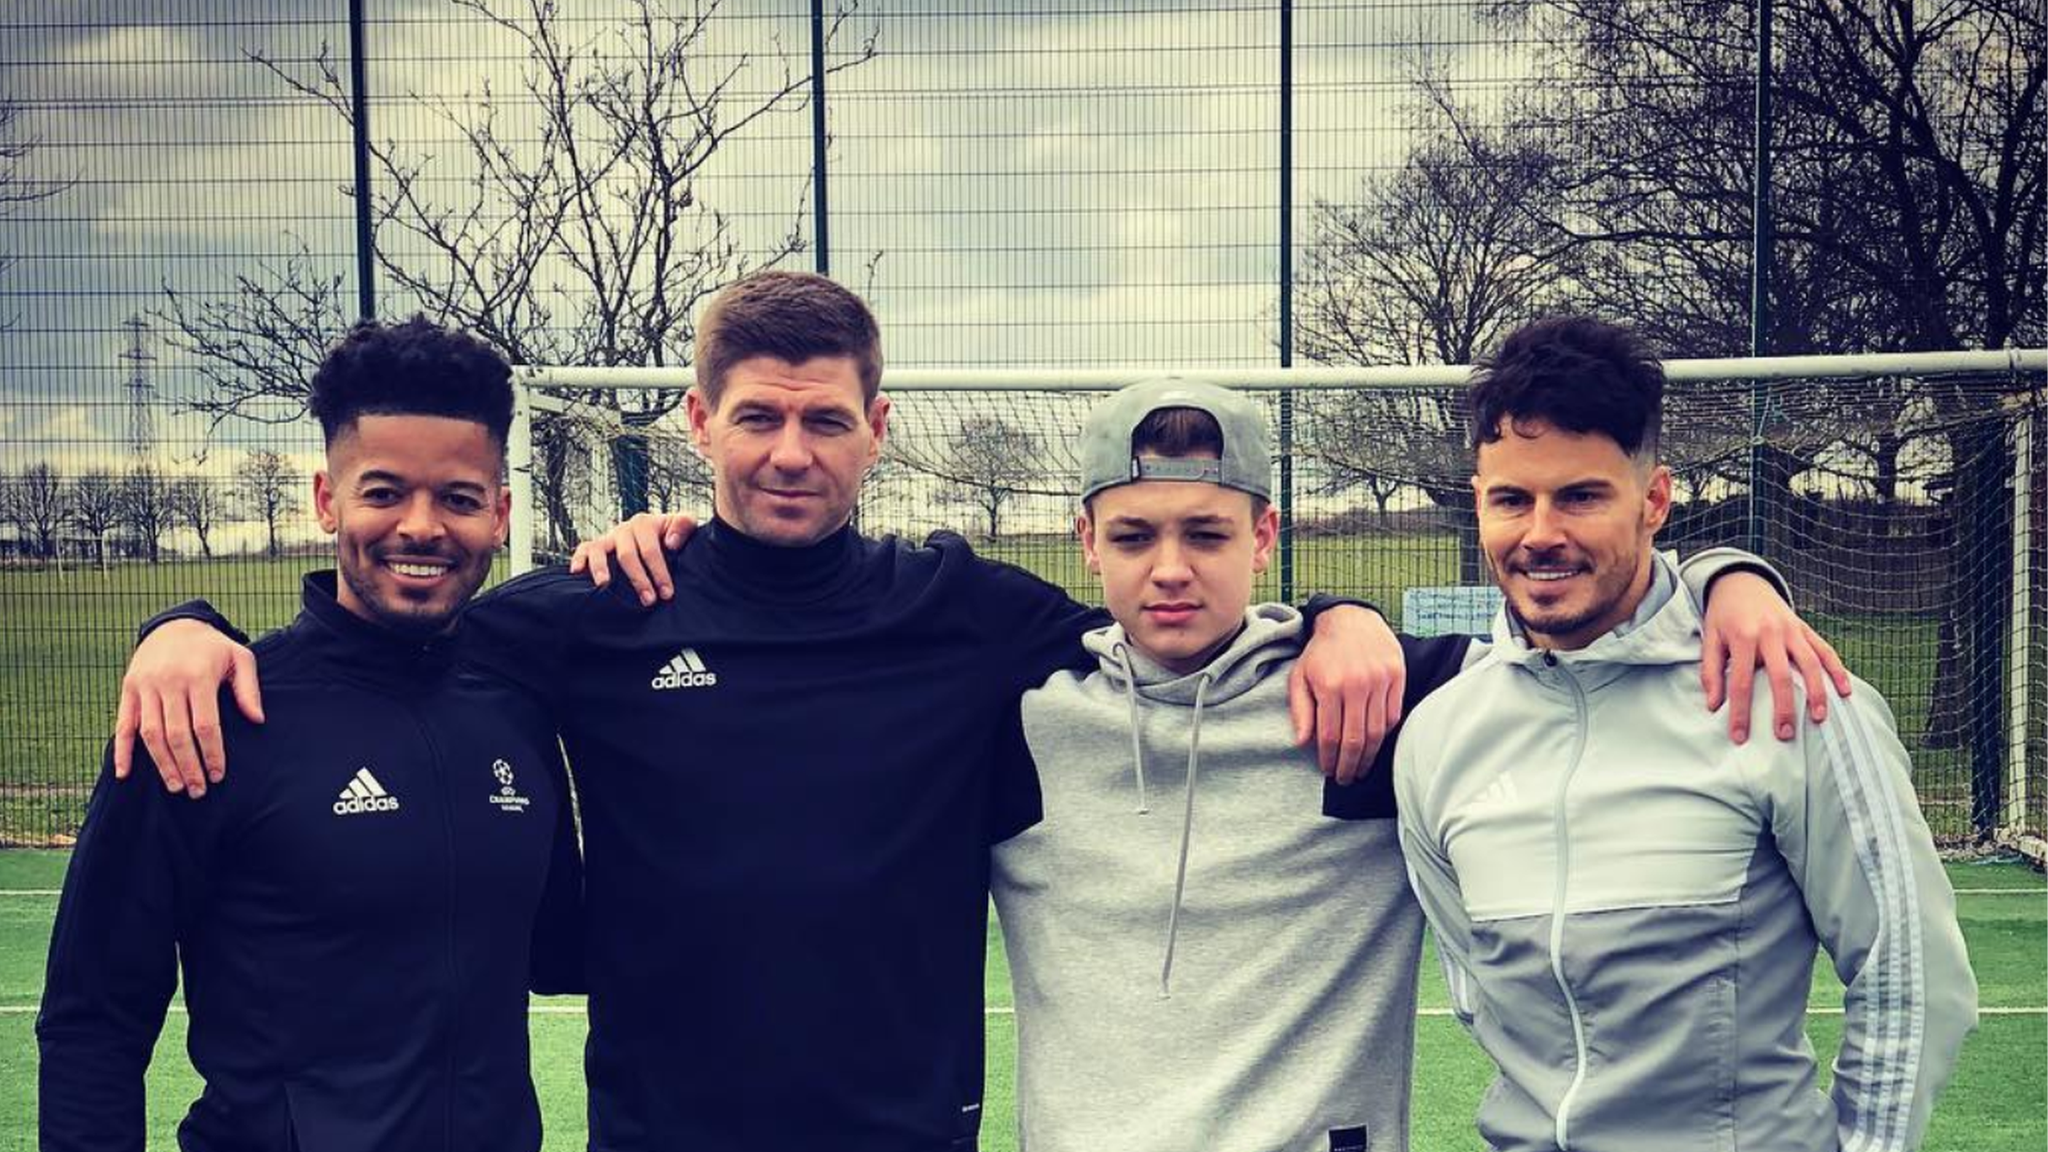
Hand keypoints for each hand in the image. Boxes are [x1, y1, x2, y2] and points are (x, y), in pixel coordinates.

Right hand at [112, 619, 263, 796]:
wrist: (174, 625)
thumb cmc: (213, 648)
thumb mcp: (239, 658)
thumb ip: (249, 689)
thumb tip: (257, 719)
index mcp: (197, 676)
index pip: (205, 725)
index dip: (212, 753)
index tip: (218, 775)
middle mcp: (168, 682)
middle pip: (177, 734)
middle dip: (188, 766)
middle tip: (198, 791)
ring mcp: (144, 687)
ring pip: (150, 734)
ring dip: (162, 764)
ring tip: (176, 786)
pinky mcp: (128, 691)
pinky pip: (122, 725)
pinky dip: (121, 751)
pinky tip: (124, 774)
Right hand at [568, 512, 696, 605]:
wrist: (662, 533)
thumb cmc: (673, 535)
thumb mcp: (685, 524)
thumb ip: (684, 525)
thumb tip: (670, 542)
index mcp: (645, 524)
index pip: (650, 549)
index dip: (658, 572)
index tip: (666, 593)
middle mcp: (625, 529)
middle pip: (627, 554)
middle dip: (638, 579)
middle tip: (648, 600)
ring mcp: (609, 537)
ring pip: (599, 550)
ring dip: (601, 568)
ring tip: (604, 585)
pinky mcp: (597, 545)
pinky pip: (583, 549)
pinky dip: (578, 559)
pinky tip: (577, 572)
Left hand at [1288, 605, 1405, 783]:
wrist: (1350, 619)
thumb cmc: (1321, 652)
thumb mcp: (1300, 676)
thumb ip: (1300, 710)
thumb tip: (1302, 743)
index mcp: (1329, 685)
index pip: (1329, 735)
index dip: (1329, 758)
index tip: (1327, 771)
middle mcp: (1357, 684)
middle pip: (1356, 739)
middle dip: (1350, 765)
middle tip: (1346, 779)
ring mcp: (1380, 680)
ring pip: (1377, 732)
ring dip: (1369, 757)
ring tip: (1361, 769)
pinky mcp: (1397, 677)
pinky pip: (1393, 716)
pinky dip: (1384, 736)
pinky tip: (1375, 746)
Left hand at [1699, 571, 1850, 742]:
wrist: (1742, 582)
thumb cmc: (1724, 616)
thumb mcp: (1710, 639)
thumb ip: (1711, 672)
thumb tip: (1713, 706)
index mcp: (1743, 637)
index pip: (1741, 681)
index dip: (1740, 712)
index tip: (1740, 737)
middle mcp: (1771, 633)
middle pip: (1781, 675)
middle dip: (1784, 708)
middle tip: (1785, 735)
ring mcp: (1792, 630)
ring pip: (1810, 664)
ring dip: (1817, 693)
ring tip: (1819, 719)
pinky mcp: (1805, 628)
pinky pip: (1825, 650)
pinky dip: (1837, 671)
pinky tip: (1845, 692)